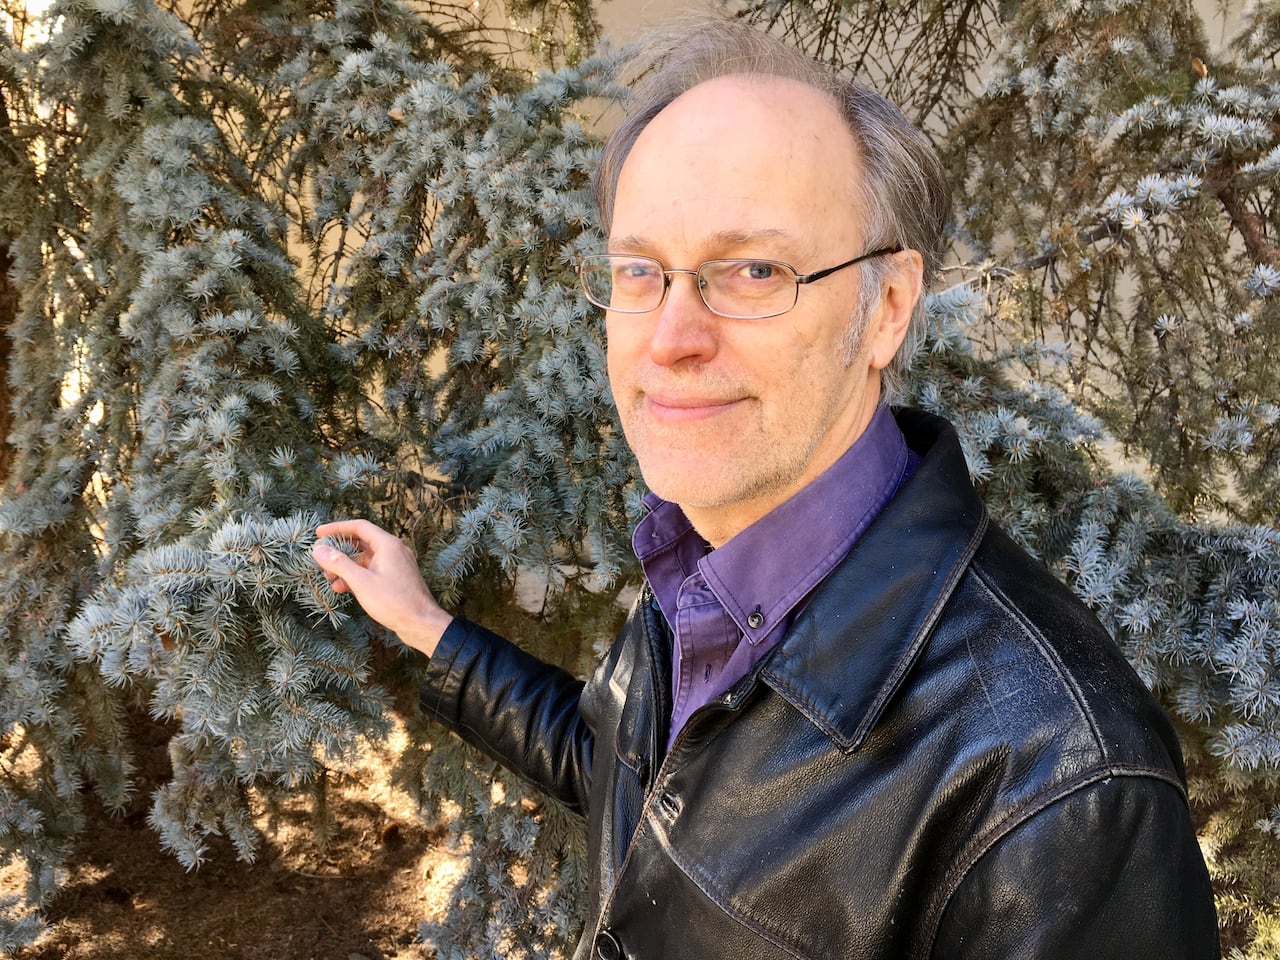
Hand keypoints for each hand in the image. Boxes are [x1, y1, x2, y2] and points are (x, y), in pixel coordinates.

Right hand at [311, 519, 452, 656]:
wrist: (421, 623)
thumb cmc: (393, 601)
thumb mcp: (361, 581)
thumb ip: (339, 563)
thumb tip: (318, 549)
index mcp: (388, 545)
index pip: (359, 527)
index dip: (337, 528)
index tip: (319, 534)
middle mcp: (394, 550)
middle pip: (362, 541)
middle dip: (340, 550)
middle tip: (321, 557)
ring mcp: (397, 564)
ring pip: (367, 559)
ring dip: (347, 566)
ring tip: (329, 577)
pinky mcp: (397, 578)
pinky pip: (373, 570)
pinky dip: (358, 576)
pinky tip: (343, 588)